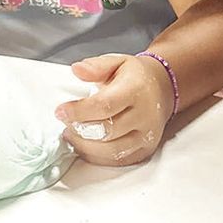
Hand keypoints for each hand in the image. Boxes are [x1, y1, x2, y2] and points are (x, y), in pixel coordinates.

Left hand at [54, 53, 174, 166]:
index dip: (80, 111)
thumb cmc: (136, 76)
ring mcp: (146, 136)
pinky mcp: (145, 150)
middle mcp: (144, 116)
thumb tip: (77, 70)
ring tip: (71, 134)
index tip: (61, 111)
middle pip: (108, 131)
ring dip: (86, 146)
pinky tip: (85, 145)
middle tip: (65, 123)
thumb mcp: (116, 61)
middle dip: (80, 129)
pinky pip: (119, 161)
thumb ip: (96, 66)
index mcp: (135, 90)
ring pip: (112, 150)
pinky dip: (97, 156)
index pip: (105, 105)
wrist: (162, 89)